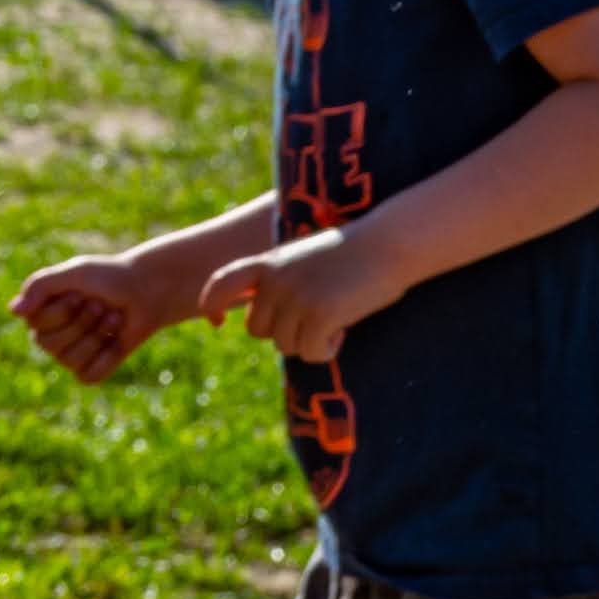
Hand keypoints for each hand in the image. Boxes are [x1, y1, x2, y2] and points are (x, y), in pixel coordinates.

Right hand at [8, 248, 193, 382]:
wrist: (146, 292)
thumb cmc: (108, 278)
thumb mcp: (74, 273)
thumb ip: (40, 287)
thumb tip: (13, 311)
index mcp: (39, 311)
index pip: (36, 324)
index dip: (62, 311)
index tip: (82, 293)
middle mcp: (49, 335)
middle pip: (50, 345)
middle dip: (81, 323)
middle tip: (101, 305)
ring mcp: (69, 355)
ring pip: (70, 361)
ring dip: (96, 337)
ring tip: (112, 317)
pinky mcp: (91, 371)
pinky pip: (89, 375)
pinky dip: (107, 357)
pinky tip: (116, 339)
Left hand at [192, 226, 399, 364]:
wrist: (386, 244)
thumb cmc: (351, 252)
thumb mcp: (301, 258)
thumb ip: (278, 280)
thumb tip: (259, 319)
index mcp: (268, 262)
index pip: (222, 282)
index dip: (212, 303)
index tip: (216, 321)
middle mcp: (275, 280)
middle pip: (258, 329)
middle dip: (283, 333)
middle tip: (313, 321)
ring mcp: (296, 297)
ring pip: (286, 346)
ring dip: (310, 342)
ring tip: (335, 318)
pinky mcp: (319, 314)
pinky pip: (311, 354)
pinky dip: (327, 350)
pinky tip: (343, 329)